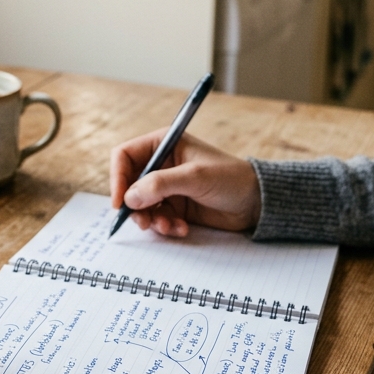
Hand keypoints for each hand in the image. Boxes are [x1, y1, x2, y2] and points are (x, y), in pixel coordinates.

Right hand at [110, 130, 260, 236]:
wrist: (256, 202)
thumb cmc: (231, 178)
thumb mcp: (194, 177)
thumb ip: (160, 185)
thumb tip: (129, 198)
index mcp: (164, 144)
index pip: (125, 156)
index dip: (117, 178)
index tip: (120, 202)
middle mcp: (161, 164)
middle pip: (128, 185)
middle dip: (134, 206)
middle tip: (144, 222)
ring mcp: (167, 187)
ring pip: (141, 206)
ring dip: (151, 220)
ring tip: (169, 227)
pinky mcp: (175, 206)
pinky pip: (156, 218)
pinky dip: (164, 226)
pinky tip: (181, 228)